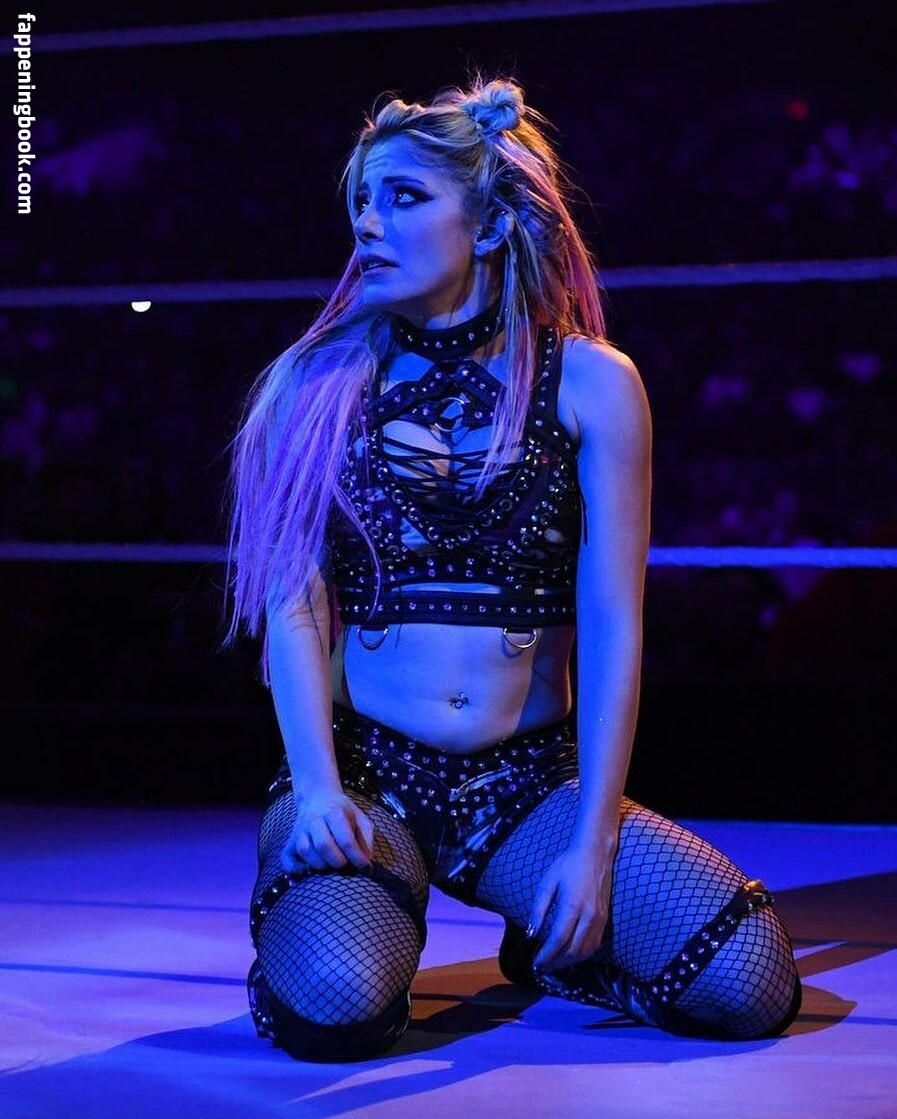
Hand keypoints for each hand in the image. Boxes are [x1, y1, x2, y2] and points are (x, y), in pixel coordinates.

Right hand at [282, 790, 373, 872]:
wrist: (318, 797)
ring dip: (321, 864)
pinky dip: (296, 868)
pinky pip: (288, 857)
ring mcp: (300, 830)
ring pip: (306, 852)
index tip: (366, 868)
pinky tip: (308, 869)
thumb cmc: (342, 812)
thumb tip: (366, 862)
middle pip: (324, 845)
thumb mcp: (360, 818)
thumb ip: (366, 839)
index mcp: (334, 812)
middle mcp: (314, 820)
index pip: (345, 839)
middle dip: (338, 861)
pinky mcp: (291, 840)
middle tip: (345, 864)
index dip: (357, 857)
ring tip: (331, 864)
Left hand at [528, 840, 615, 971]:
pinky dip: (582, 956)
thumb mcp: (548, 882)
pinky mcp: (605, 920)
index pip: (558, 939)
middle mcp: (589, 915)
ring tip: (553, 965)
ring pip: (585, 952)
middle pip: (573, 950)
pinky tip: (570, 956)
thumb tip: (530, 934)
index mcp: (572, 904)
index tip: (535, 964)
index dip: (546, 955)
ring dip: (568, 963)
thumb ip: (538, 909)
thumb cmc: (569, 864)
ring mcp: (600, 919)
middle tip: (541, 969)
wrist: (596, 853)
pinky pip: (594, 945)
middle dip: (556, 963)